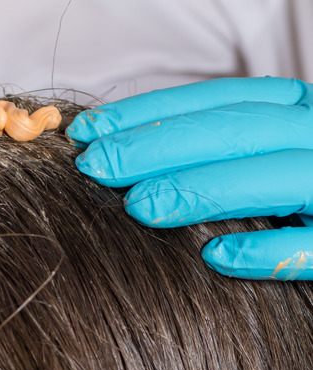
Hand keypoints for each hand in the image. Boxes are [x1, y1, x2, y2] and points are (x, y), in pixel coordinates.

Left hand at [66, 77, 312, 279]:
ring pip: (280, 177)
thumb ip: (219, 145)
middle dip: (160, 145)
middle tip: (95, 168)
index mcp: (301, 111)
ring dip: (205, 188)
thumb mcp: (269, 150)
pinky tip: (213, 257)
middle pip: (240, 131)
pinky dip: (270, 251)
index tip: (89, 130)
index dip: (150, 112)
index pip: (218, 101)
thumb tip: (125, 152)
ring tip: (140, 207)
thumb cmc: (304, 193)